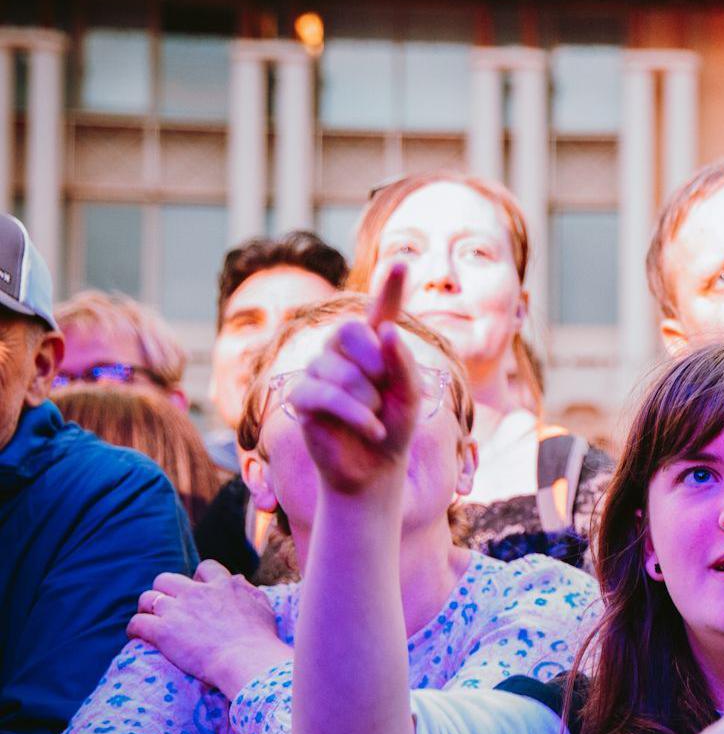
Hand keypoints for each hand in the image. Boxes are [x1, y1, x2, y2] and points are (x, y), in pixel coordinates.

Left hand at [128, 560, 288, 696]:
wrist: (247, 660)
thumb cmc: (261, 639)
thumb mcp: (263, 607)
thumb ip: (248, 590)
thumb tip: (236, 579)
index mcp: (223, 585)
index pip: (204, 568)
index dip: (197, 579)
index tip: (197, 591)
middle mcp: (197, 593)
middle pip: (166, 579)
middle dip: (165, 591)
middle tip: (168, 608)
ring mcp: (177, 611)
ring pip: (147, 598)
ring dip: (147, 608)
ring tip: (150, 620)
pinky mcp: (162, 631)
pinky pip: (137, 622)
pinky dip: (135, 628)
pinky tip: (138, 636)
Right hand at [288, 262, 420, 497]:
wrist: (374, 471)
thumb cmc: (394, 430)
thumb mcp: (410, 397)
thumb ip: (402, 363)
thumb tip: (384, 330)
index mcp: (374, 348)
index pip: (380, 312)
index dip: (390, 288)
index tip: (403, 263)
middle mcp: (341, 353)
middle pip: (349, 331)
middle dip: (374, 362)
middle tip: (386, 392)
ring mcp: (318, 372)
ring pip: (340, 371)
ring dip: (368, 400)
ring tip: (376, 419)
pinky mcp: (303, 397)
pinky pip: (326, 395)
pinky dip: (355, 415)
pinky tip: (371, 429)